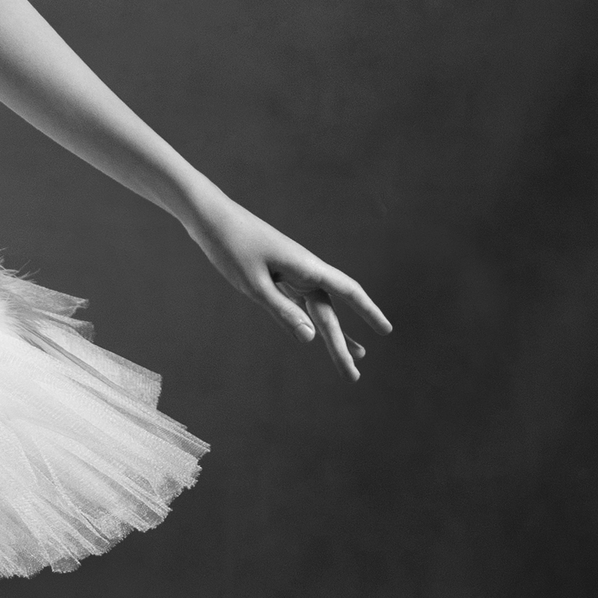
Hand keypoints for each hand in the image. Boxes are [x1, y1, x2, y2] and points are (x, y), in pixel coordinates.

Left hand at [180, 189, 390, 381]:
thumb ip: (282, 312)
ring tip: (356, 357)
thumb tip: (311, 339)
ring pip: (318, 310)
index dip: (369, 312)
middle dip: (342, 345)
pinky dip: (310, 320)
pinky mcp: (278, 276)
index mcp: (307, 267)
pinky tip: (316, 335)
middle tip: (353, 378)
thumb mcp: (254, 284)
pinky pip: (300, 303)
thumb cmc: (232, 247)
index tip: (386, 331)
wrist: (212, 219)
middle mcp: (306, 270)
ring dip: (333, 334)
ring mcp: (292, 273)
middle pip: (330, 313)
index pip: (348, 292)